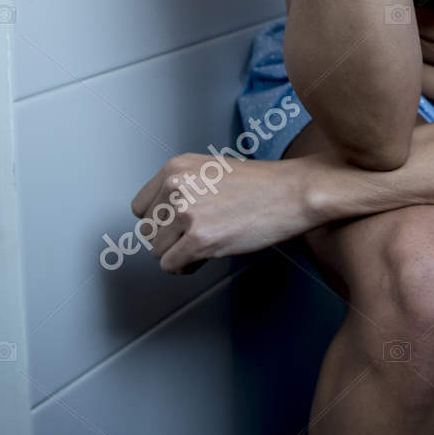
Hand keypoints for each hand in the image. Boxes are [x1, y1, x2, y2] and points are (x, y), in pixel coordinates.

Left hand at [129, 153, 320, 273]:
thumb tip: (161, 216)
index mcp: (176, 168)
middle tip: (198, 235)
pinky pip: (171, 265)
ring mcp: (187, 213)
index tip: (176, 225)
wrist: (293, 192)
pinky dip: (186, 267)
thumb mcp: (210, 170)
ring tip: (206, 243)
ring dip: (180, 253)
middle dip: (171, 239)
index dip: (160, 221)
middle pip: (148, 231)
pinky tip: (206, 256)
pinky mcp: (200, 240)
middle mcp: (176, 187)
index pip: (140, 207)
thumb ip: (182, 187)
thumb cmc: (261, 184)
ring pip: (158, 250)